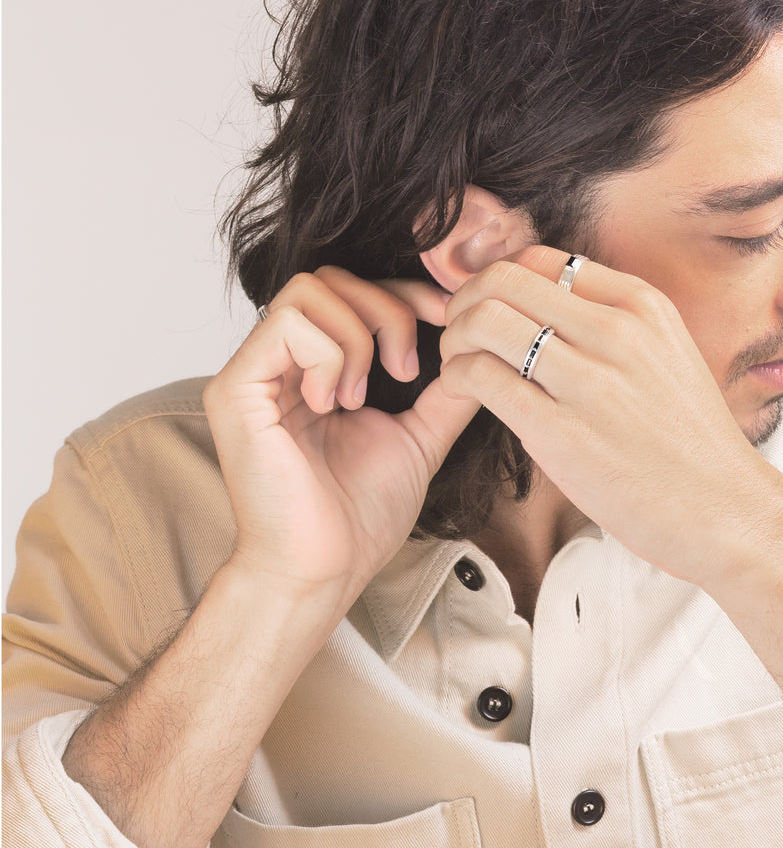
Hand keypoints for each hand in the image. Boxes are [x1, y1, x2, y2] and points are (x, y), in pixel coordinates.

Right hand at [203, 268, 479, 614]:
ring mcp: (253, 372)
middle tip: (405, 370)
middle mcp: (278, 362)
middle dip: (386, 309)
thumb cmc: (360, 515)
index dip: (405, 293)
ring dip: (357, 336)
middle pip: (331, 277)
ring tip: (361, 397)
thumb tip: (482, 351)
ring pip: (310, 290)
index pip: (355, 291)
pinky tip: (332, 404)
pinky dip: (328, 355)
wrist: (323, 570)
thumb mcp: (419, 438)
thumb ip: (446, 393)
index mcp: (315, 368)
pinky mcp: (236, 389)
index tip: (447, 318)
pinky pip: (288, 325)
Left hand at [438, 246, 770, 582]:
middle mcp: (615, 330)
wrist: (726, 511)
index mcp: (641, 305)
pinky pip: (482, 377)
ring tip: (456, 363)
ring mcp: (588, 380)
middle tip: (457, 330)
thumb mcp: (665, 355)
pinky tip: (462, 391)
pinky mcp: (560, 431)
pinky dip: (456, 377)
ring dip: (454, 338)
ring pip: (485, 320)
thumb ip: (610, 325)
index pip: (541, 259)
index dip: (498, 278)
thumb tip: (543, 310)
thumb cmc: (690, 443)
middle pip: (504, 279)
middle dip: (464, 299)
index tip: (487, 306)